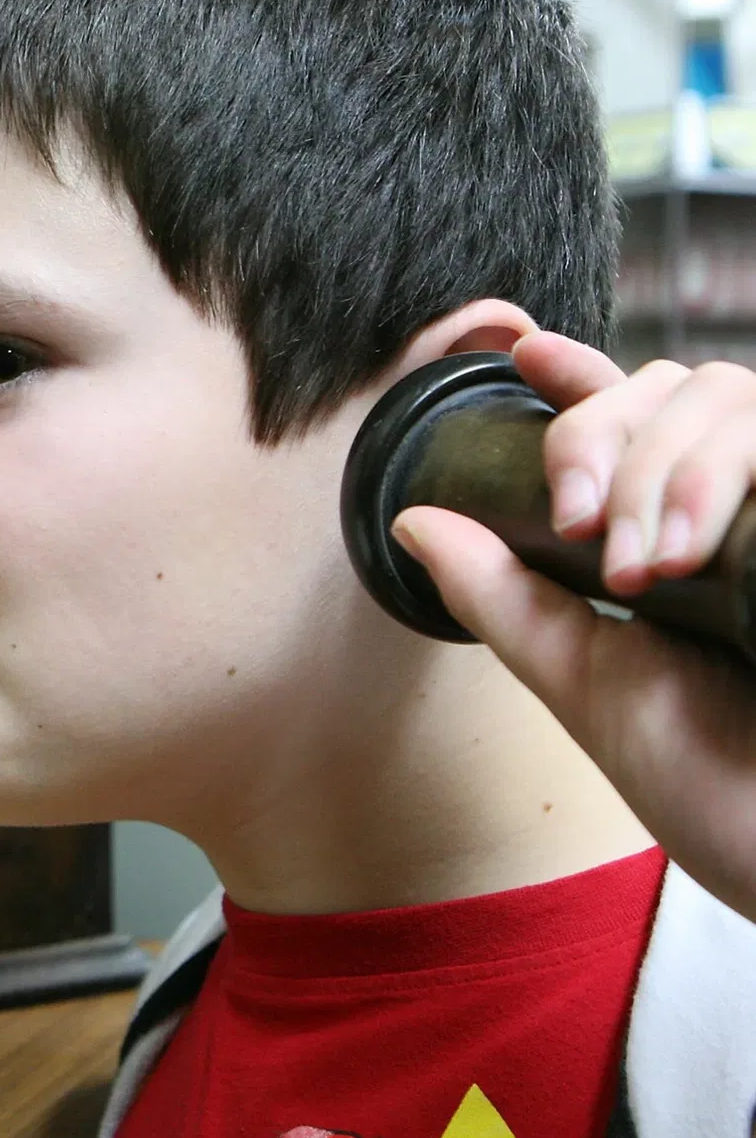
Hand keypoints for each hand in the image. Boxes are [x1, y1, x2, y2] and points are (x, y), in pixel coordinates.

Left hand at [391, 332, 755, 921]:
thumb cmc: (708, 783)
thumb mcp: (585, 681)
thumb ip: (504, 597)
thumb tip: (415, 522)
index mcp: (675, 538)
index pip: (632, 418)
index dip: (581, 374)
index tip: (523, 354)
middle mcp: (740, 510)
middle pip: (676, 389)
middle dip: (610, 441)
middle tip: (582, 529)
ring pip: (733, 397)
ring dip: (671, 469)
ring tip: (649, 567)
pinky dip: (722, 475)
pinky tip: (695, 545)